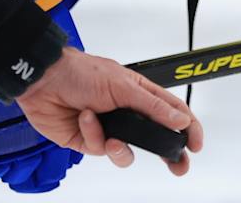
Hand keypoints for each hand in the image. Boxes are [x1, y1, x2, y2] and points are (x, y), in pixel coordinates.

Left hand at [15, 47, 204, 176]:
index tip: (196, 145)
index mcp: (140, 94)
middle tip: (178, 167)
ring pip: (125, 152)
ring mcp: (108, 128)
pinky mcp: (89, 140)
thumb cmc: (83, 72)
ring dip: (118, 146)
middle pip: (154, 139)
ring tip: (109, 134)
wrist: (45, 81)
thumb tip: (180, 120)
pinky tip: (85, 118)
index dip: (187, 128)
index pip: (172, 113)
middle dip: (166, 154)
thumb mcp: (124, 86)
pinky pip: (100, 149)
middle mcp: (126, 113)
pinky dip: (93, 134)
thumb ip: (153, 107)